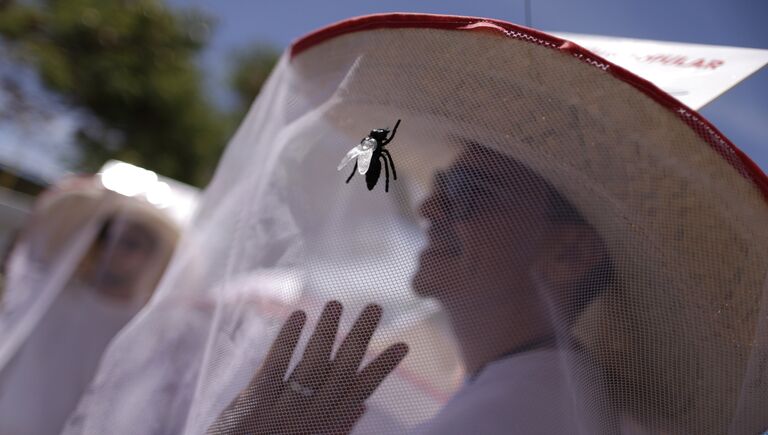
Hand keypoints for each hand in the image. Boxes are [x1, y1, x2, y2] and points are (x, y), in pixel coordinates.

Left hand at [208, 301, 407, 434]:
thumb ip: (332, 423)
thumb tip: (362, 405)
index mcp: (321, 428)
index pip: (358, 394)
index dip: (380, 369)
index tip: (402, 345)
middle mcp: (306, 421)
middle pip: (341, 374)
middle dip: (360, 338)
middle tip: (375, 306)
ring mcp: (278, 414)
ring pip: (312, 369)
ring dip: (327, 333)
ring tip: (336, 303)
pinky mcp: (249, 408)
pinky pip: (274, 370)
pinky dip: (287, 341)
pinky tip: (298, 316)